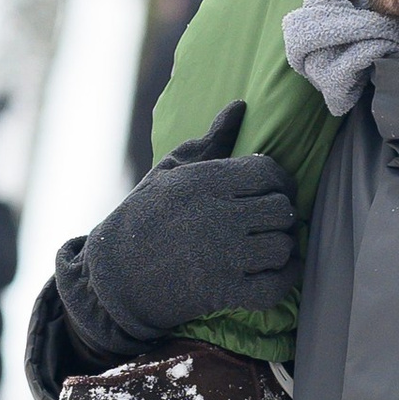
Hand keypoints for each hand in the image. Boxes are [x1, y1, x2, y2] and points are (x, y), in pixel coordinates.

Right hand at [79, 104, 298, 345]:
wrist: (114, 276)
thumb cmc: (143, 217)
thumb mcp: (169, 171)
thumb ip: (209, 141)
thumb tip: (239, 107)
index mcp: (203, 182)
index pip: (268, 173)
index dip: (281, 180)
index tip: (276, 190)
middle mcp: (216, 217)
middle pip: (282, 210)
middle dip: (282, 214)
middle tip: (270, 220)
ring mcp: (222, 257)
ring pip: (282, 247)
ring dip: (281, 247)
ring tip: (267, 246)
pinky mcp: (223, 292)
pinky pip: (275, 287)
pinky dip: (284, 280)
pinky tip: (276, 272)